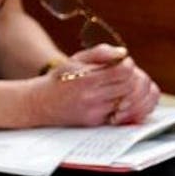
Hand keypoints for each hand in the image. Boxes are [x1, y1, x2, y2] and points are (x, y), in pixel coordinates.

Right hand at [26, 44, 159, 126]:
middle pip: (129, 88)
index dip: (129, 65)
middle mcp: (92, 97)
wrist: (40, 103)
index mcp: (87, 79)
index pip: (123, 72)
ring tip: (127, 86)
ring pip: (129, 104)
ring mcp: (95, 112)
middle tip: (128, 74)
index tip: (125, 62)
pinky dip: (129, 108)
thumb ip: (100, 52)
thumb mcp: (76, 59)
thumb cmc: (60, 78)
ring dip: (133, 93)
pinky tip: (124, 99)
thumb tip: (123, 53)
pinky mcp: (96, 123)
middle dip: (134, 78)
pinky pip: (123, 117)